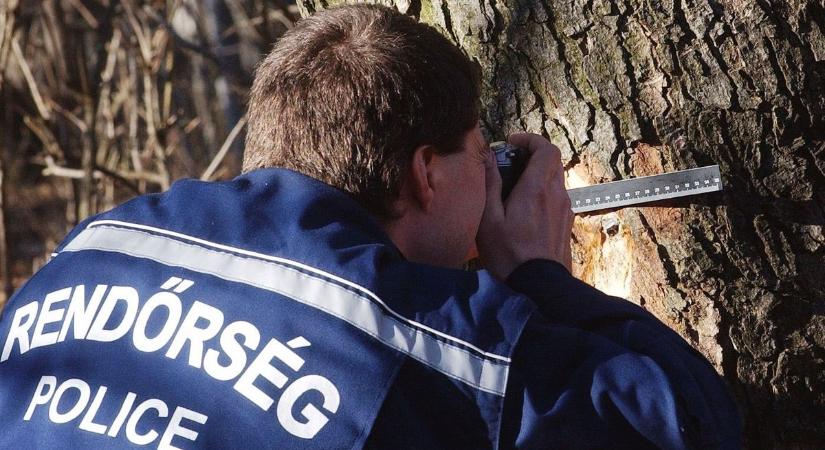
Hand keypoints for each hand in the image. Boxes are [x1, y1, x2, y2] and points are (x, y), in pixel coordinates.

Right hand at [476, 133, 573, 279]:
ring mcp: (565, 209)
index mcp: (537, 188)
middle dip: (531, 156)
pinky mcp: (566, 223)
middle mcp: (557, 194)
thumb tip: (488, 156)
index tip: (512, 144)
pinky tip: (525, 212)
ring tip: (513, 190)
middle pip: (551, 161)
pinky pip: (556, 197)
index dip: (530, 140)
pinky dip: (542, 193)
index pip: (546, 148)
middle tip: (509, 165)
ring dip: (536, 176)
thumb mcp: (489, 218)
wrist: (540, 286)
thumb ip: (490, 183)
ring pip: (554, 179)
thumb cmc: (509, 253)